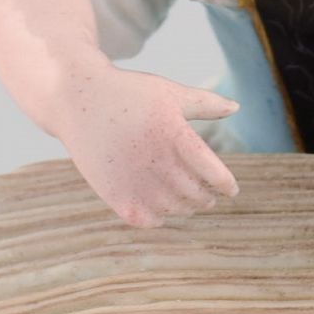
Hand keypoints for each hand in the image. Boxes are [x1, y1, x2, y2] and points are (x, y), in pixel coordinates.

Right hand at [49, 66, 239, 227]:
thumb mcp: (168, 92)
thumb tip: (237, 107)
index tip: (231, 190)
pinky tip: (160, 204)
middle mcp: (157, 161)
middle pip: (198, 195)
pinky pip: (151, 221)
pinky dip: (160, 217)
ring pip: (177, 210)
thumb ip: (205, 104)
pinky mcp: (117, 198)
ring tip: (185, 198)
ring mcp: (136, 182)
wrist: (76, 99)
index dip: (226, 185)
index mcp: (174, 135)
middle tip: (207, 195)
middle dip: (207, 197)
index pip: (215, 174)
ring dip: (186, 207)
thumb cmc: (130, 94)